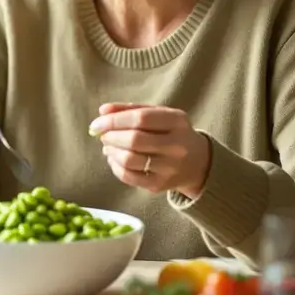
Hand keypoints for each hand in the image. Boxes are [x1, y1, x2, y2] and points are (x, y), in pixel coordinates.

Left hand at [90, 103, 211, 198]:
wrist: (197, 162)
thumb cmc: (171, 132)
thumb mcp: (159, 115)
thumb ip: (131, 109)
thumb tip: (103, 110)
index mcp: (177, 121)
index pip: (141, 118)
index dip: (114, 120)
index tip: (96, 123)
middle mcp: (177, 145)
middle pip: (135, 140)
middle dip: (111, 136)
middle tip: (102, 135)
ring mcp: (170, 168)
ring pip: (130, 160)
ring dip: (111, 151)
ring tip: (108, 145)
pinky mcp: (159, 185)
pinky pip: (129, 177)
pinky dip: (115, 166)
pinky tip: (114, 158)